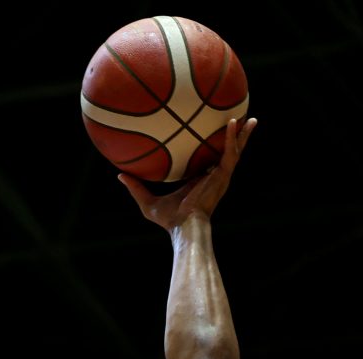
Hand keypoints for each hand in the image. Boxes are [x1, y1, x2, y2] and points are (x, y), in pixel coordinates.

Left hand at [118, 117, 256, 228]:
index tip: (210, 133)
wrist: (184, 227)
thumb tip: (119, 175)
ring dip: (242, 134)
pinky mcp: (222, 177)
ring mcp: (220, 177)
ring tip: (251, 119)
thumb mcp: (148, 201)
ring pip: (235, 151)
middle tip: (239, 121)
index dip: (211, 148)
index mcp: (200, 180)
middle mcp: (213, 177)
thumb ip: (136, 187)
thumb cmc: (169, 220)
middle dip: (234, 138)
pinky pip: (230, 153)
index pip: (208, 160)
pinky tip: (232, 122)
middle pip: (226, 153)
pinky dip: (232, 138)